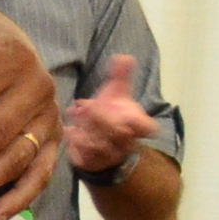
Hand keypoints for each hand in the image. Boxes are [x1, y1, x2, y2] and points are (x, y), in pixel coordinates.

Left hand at [62, 52, 157, 175]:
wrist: (101, 143)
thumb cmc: (112, 114)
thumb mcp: (117, 94)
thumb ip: (120, 76)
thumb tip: (123, 56)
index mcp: (137, 127)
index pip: (148, 128)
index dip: (141, 123)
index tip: (129, 114)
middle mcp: (125, 144)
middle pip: (119, 134)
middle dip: (102, 118)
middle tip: (87, 104)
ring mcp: (109, 156)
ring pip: (100, 146)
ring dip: (87, 128)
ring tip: (75, 113)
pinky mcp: (91, 164)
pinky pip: (84, 157)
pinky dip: (76, 142)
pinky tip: (70, 129)